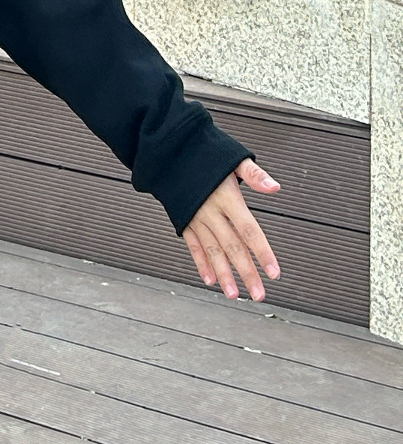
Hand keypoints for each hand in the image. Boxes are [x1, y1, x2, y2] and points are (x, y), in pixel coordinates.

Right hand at [182, 159, 280, 300]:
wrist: (169, 149)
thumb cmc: (203, 152)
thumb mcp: (232, 157)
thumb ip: (254, 174)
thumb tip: (275, 187)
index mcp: (227, 197)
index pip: (249, 230)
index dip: (262, 252)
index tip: (274, 273)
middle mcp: (211, 211)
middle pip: (232, 246)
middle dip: (246, 272)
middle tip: (258, 294)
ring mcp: (196, 217)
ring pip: (212, 250)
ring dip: (223, 274)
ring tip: (233, 295)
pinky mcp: (184, 218)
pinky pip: (193, 244)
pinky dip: (201, 262)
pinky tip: (210, 279)